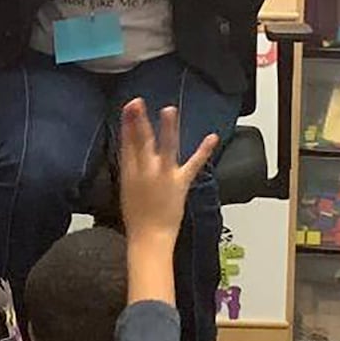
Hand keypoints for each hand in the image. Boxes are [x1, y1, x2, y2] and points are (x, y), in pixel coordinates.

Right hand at [118, 99, 217, 304]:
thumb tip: (134, 148)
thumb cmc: (137, 215)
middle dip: (138, 121)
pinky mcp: (180, 183)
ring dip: (167, 129)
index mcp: (129, 172)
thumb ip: (132, 167)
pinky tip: (212, 138)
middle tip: (136, 102)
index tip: (129, 107)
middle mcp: (145, 171)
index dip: (128, 124)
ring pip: (165, 148)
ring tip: (169, 111)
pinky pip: (193, 165)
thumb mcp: (127, 188)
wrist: (149, 237)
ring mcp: (163, 176)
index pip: (127, 144)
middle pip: (141, 142)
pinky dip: (203, 152)